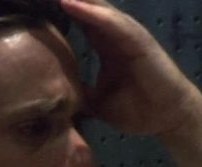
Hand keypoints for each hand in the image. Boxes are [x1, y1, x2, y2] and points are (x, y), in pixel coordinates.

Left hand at [60, 0, 201, 134]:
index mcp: (104, 45)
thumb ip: (80, 93)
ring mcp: (127, 35)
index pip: (78, 21)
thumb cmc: (137, 110)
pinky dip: (92, 13)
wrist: (167, 118)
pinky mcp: (138, 40)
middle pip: (87, 8)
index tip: (34, 5)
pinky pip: (113, 23)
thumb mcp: (98, 102)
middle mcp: (115, 35)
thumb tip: (56, 98)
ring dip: (76, 0)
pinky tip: (72, 4)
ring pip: (97, 8)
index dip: (59, 11)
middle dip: (65, 0)